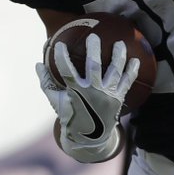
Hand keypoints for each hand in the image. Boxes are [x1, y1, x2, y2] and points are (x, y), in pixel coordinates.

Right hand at [37, 33, 137, 161]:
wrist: (91, 138)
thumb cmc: (71, 115)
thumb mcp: (56, 101)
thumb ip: (47, 82)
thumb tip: (37, 64)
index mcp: (75, 93)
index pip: (67, 71)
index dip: (62, 57)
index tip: (60, 44)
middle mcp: (92, 93)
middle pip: (94, 66)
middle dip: (94, 50)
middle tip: (94, 37)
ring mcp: (107, 96)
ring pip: (114, 72)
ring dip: (118, 56)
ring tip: (120, 43)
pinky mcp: (118, 99)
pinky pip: (127, 82)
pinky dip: (132, 71)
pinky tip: (136, 60)